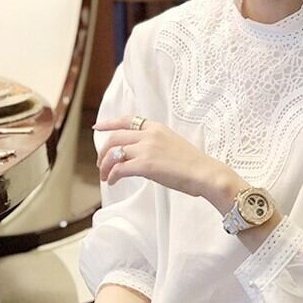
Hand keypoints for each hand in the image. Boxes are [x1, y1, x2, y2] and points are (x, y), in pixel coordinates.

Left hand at [94, 116, 244, 206]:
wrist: (205, 174)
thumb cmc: (194, 165)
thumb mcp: (173, 145)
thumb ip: (155, 145)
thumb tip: (141, 157)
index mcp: (156, 128)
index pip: (127, 120)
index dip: (109, 123)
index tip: (97, 128)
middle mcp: (149, 135)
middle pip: (115, 138)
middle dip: (103, 152)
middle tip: (101, 164)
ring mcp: (146, 149)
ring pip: (114, 154)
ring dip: (105, 166)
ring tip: (106, 176)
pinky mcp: (145, 165)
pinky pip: (119, 168)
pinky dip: (112, 175)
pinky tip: (113, 181)